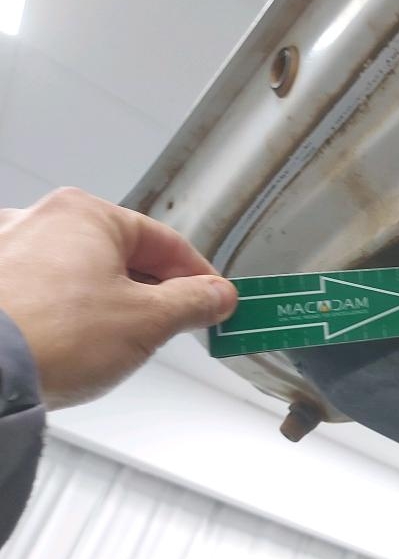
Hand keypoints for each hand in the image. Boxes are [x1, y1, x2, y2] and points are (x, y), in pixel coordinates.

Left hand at [0, 188, 236, 408]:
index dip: (199, 276)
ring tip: (117, 344)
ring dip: (109, 304)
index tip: (215, 300)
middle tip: (174, 327)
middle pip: (121, 256)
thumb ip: (193, 302)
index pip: (164, 242)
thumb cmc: (52, 336)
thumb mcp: (147, 321)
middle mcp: (40, 220)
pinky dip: (68, 315)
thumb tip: (217, 296)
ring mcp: (6, 250)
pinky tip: (73, 345)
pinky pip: (45, 293)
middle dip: (152, 293)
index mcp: (85, 214)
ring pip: (81, 275)